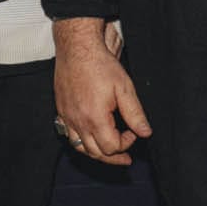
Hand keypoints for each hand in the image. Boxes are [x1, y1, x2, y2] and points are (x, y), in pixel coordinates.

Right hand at [53, 17, 150, 165]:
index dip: (126, 143)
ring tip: (108, 153)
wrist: (77, 48)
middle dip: (113, 156)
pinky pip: (69, 135)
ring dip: (96, 152)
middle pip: (95, 153)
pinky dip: (80, 141)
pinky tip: (89, 137)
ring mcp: (67, 117)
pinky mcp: (61, 111)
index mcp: (95, 118)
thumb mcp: (124, 88)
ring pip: (80, 147)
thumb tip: (145, 133)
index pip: (112, 147)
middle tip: (126, 157)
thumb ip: (135, 114)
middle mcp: (78, 122)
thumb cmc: (99, 65)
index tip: (133, 131)